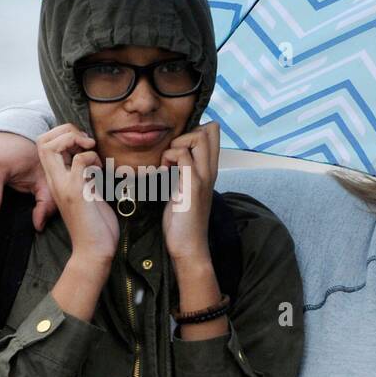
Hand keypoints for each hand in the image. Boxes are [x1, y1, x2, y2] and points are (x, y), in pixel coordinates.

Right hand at [37, 124, 117, 264]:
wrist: (93, 250)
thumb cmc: (94, 224)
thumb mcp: (87, 193)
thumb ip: (84, 175)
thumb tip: (92, 158)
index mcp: (55, 180)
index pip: (43, 144)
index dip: (61, 135)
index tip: (82, 144)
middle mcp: (55, 181)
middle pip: (43, 141)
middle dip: (66, 131)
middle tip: (86, 143)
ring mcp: (63, 185)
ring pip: (53, 146)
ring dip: (77, 141)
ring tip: (92, 153)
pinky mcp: (76, 191)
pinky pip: (79, 160)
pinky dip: (92, 158)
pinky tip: (99, 172)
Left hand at [160, 121, 219, 263]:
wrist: (189, 246)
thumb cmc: (182, 222)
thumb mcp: (185, 191)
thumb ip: (183, 173)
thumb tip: (170, 159)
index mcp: (209, 170)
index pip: (213, 134)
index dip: (193, 132)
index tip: (177, 149)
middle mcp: (210, 170)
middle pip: (208, 130)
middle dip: (185, 134)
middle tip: (171, 155)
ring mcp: (203, 177)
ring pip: (198, 137)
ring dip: (176, 144)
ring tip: (166, 164)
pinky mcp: (192, 185)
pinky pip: (182, 155)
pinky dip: (168, 157)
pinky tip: (162, 172)